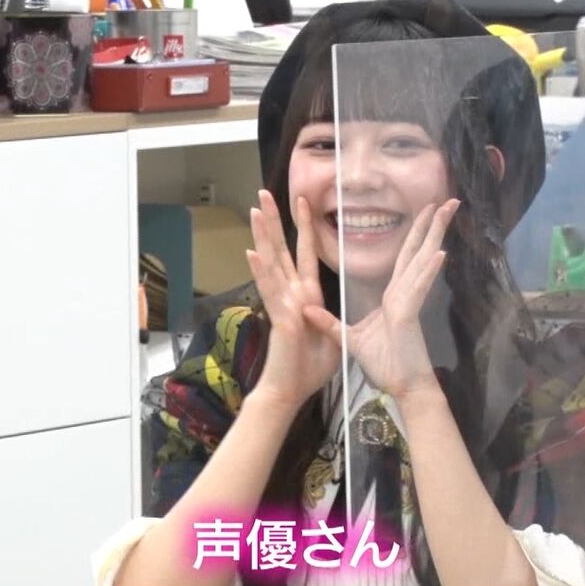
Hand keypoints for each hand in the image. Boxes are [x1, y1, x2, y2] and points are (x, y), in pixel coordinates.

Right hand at [246, 191, 340, 409]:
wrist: (291, 392)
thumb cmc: (309, 368)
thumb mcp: (332, 338)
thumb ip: (331, 317)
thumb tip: (332, 305)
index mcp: (306, 296)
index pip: (304, 254)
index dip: (304, 228)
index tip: (302, 202)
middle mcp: (291, 294)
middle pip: (281, 250)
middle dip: (273, 221)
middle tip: (264, 192)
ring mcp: (282, 304)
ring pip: (271, 263)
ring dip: (263, 236)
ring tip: (254, 210)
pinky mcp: (279, 319)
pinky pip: (269, 291)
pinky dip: (261, 272)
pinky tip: (252, 253)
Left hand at [303, 199, 458, 400]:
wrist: (402, 388)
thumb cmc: (385, 366)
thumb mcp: (349, 340)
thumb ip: (330, 323)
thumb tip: (307, 310)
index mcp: (393, 296)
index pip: (404, 258)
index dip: (414, 234)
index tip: (424, 213)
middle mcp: (404, 292)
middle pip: (417, 251)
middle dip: (431, 225)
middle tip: (447, 199)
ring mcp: (409, 301)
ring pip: (422, 261)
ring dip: (435, 235)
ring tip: (447, 210)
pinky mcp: (409, 314)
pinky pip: (418, 288)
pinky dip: (428, 271)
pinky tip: (440, 251)